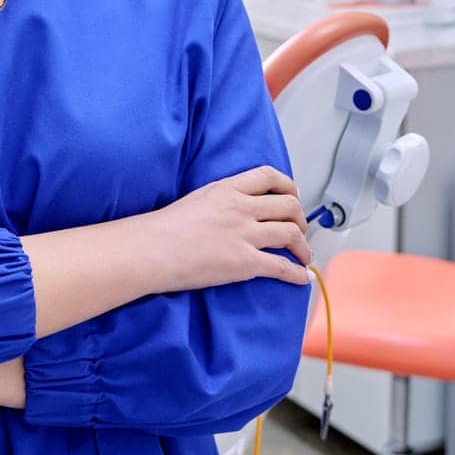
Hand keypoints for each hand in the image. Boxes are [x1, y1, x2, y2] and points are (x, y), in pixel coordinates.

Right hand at [147, 165, 312, 292]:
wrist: (151, 249)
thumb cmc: (165, 226)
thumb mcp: (198, 198)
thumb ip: (222, 199)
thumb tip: (238, 209)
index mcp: (228, 189)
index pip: (270, 176)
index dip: (288, 187)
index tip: (293, 198)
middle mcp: (242, 208)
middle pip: (289, 206)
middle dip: (300, 220)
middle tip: (299, 231)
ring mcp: (245, 235)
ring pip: (291, 234)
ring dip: (303, 247)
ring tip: (302, 256)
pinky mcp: (245, 263)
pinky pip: (282, 267)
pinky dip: (296, 273)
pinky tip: (301, 277)